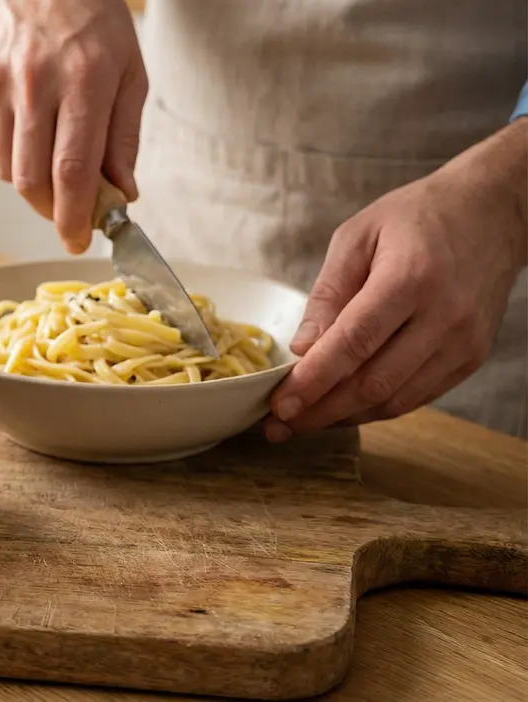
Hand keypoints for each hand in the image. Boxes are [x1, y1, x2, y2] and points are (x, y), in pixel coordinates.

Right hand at [0, 0, 145, 252]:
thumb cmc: (93, 24)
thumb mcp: (129, 72)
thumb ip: (124, 137)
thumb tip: (121, 194)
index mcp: (84, 81)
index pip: (72, 171)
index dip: (73, 217)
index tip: (78, 241)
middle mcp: (33, 83)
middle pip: (31, 180)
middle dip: (50, 210)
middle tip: (66, 211)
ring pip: (4, 168)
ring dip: (29, 180)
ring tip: (48, 154)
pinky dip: (4, 153)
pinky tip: (24, 129)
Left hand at [265, 122, 527, 440]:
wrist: (494, 212)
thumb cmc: (418, 217)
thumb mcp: (357, 237)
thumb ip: (328, 294)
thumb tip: (301, 350)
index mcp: (410, 279)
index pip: (354, 344)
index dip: (314, 381)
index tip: (279, 406)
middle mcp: (443, 317)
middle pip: (373, 382)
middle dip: (319, 411)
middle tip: (277, 425)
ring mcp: (463, 343)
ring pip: (395, 400)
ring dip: (343, 418)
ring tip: (301, 423)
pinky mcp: (471, 358)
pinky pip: (416, 397)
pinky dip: (374, 409)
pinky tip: (341, 409)